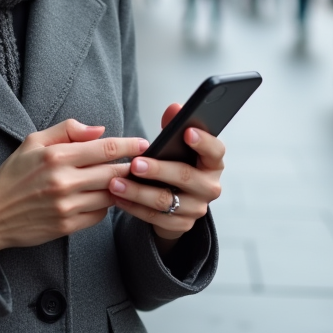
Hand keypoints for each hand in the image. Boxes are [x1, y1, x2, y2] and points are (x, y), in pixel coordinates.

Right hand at [0, 119, 147, 256]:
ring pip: (110, 195)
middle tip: (143, 163)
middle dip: (132, 167)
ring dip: (121, 187)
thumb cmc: (13, 175)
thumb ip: (67, 130)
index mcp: (56, 156)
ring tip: (124, 180)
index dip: (129, 145)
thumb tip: (99, 130)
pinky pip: (99, 214)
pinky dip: (105, 205)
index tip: (144, 143)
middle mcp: (63, 181)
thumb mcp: (33, 142)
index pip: (104, 148)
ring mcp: (66, 206)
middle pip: (113, 172)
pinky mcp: (66, 226)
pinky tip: (100, 198)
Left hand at [107, 103, 224, 243]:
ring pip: (166, 201)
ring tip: (115, 182)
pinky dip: (134, 207)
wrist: (176, 202)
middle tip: (135, 163)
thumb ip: (175, 126)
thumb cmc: (176, 164)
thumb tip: (175, 108)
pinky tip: (118, 198)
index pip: (216, 151)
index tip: (187, 132)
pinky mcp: (182, 225)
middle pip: (186, 177)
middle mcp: (210, 187)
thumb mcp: (177, 147)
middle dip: (159, 170)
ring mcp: (197, 208)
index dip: (204, 142)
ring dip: (138, 192)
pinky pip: (155, 218)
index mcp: (213, 163)